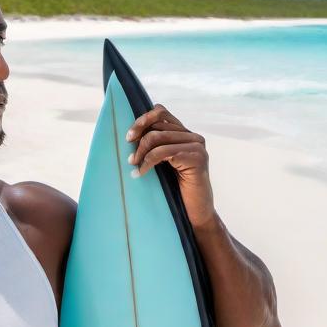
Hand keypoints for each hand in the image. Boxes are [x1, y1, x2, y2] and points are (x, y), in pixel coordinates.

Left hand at [125, 103, 215, 228]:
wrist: (195, 214)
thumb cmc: (177, 192)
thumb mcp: (163, 165)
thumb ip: (155, 147)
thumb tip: (131, 135)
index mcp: (186, 135)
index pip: (161, 113)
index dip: (142, 120)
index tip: (129, 137)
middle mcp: (194, 137)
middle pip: (157, 125)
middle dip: (138, 140)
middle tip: (129, 159)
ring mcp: (197, 146)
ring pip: (158, 137)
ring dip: (141, 153)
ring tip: (133, 166)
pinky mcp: (197, 158)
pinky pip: (163, 152)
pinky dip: (148, 162)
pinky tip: (141, 173)